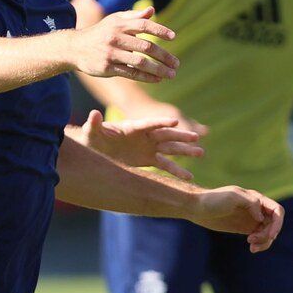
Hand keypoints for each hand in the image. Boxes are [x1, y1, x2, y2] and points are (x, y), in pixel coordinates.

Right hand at [65, 6, 178, 82]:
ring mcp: (111, 53)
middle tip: (176, 63)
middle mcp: (116, 37)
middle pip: (146, 47)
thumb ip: (134, 17)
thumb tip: (151, 10)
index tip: (173, 37)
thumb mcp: (114, 20)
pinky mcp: (107, 67)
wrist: (75, 47)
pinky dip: (146, 77)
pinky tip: (157, 79)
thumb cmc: (100, 33)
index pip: (144, 25)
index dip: (160, 30)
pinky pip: (130, 73)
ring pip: (140, 62)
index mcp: (119, 24)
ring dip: (158, 69)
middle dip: (164, 56)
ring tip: (171, 74)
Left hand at [70, 109, 206, 179]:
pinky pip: (166, 165)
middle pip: (166, 135)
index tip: (175, 121)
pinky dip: (177, 171)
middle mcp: (145, 136)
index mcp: (133, 126)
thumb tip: (93, 114)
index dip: (161, 122)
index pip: (150, 123)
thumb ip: (94, 124)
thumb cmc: (93, 138)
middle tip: (197, 137)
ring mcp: (148, 148)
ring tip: (201, 153)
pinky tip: (190, 178)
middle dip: (180, 136)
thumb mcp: (91, 132)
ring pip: (170, 149)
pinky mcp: (148, 160)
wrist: (95, 150)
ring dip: (185, 151)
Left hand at [194, 186, 283, 252]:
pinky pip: (259, 237)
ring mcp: (251, 219)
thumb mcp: (233, 196)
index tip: (270, 235)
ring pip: (267, 232)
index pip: (277, 211)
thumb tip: (261, 217)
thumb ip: (251, 203)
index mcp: (256, 198)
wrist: (197, 208)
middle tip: (252, 241)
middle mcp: (256, 209)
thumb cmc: (213, 199)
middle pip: (274, 224)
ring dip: (264, 242)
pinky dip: (259, 244)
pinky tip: (251, 248)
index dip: (278, 224)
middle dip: (268, 235)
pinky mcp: (244, 228)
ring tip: (252, 247)